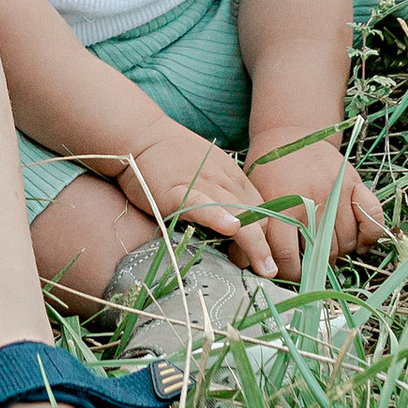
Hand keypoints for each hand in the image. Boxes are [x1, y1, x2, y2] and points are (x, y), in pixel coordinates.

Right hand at [112, 127, 292, 274]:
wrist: (141, 135)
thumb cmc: (171, 158)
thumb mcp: (208, 173)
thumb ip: (223, 197)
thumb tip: (233, 229)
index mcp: (235, 178)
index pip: (264, 213)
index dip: (266, 239)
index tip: (260, 259)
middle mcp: (226, 181)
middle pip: (258, 218)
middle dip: (266, 248)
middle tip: (263, 272)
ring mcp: (204, 186)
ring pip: (239, 214)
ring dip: (256, 244)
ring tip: (264, 269)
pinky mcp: (178, 192)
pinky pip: (202, 205)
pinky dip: (218, 216)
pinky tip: (230, 228)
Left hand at [255, 141, 388, 264]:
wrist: (289, 134)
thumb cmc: (268, 170)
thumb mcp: (254, 197)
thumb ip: (256, 230)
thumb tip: (251, 266)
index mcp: (281, 205)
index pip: (288, 255)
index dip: (290, 273)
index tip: (292, 275)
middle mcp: (311, 199)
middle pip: (320, 251)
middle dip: (315, 265)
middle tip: (311, 264)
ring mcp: (336, 190)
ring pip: (345, 241)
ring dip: (339, 253)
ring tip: (329, 252)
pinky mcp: (355, 181)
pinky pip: (373, 217)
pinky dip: (370, 235)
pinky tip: (359, 244)